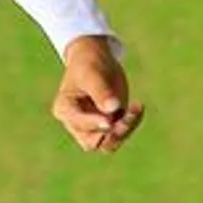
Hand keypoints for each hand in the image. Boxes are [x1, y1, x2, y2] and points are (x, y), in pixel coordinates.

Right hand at [51, 35, 145, 154]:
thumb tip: (113, 108)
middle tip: (126, 118)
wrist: (96, 58)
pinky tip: (138, 106)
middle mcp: (76, 123)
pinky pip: (121, 134)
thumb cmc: (88, 64)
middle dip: (110, 134)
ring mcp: (93, 126)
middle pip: (92, 142)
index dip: (93, 124)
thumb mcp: (92, 73)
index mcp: (64, 109)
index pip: (78, 124)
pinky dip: (132, 123)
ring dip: (124, 131)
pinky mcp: (109, 124)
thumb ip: (100, 91)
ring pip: (108, 144)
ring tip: (135, 109)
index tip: (109, 120)